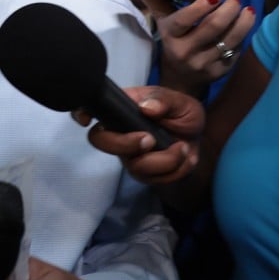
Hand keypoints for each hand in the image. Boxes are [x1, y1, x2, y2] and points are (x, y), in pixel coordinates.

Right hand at [76, 87, 202, 185]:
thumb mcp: (178, 100)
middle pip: (101, 142)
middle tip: (150, 139)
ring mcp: (129, 155)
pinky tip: (184, 155)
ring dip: (163, 160)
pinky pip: (153, 179)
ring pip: (133, 166)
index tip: (86, 119)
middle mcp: (119, 132)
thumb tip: (146, 107)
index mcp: (122, 109)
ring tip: (183, 147)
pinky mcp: (144, 173)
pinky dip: (174, 169)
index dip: (80, 113)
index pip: (91, 109)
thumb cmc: (181, 112)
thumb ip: (163, 100)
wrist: (198, 135)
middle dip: (124, 144)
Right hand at [148, 0, 256, 93]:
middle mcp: (186, 52)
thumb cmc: (173, 42)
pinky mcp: (220, 71)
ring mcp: (204, 63)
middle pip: (213, 27)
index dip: (201, 6)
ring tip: (248, 10)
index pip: (184, 20)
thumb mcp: (163, 24)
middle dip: (228, 10)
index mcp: (171, 36)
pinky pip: (236, 50)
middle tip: (234, 0)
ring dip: (243, 22)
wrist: (180, 78)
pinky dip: (243, 36)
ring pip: (230, 39)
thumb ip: (156, 2)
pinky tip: (244, 26)